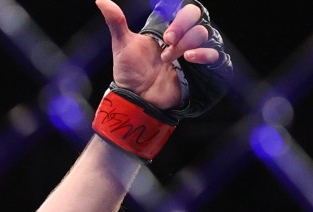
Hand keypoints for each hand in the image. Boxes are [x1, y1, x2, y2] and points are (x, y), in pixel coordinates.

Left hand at [96, 0, 223, 109]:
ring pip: (204, 34)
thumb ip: (116, 22)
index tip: (166, 32)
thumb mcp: (122, 45)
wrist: (136, 98)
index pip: (184, 10)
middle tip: (168, 41)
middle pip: (196, 18)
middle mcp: (182, 38)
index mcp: (167, 28)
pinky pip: (214, 55)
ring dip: (186, 44)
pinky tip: (190, 58)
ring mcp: (192, 52)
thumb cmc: (130, 72)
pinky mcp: (199, 69)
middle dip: (182, 27)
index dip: (179, 18)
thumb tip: (101, 0)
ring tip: (168, 59)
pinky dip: (204, 54)